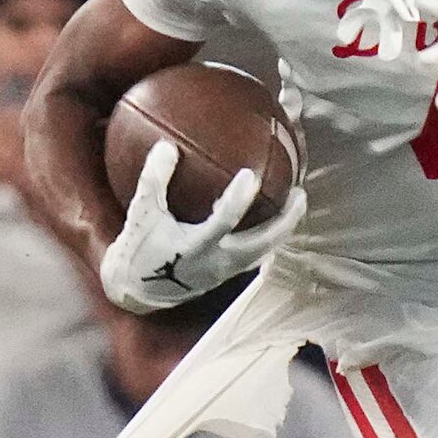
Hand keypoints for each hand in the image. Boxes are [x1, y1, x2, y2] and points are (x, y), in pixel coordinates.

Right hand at [97, 141, 304, 312]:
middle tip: (299, 193)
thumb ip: (153, 181)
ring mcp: (225, 272)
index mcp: (195, 247)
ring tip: (295, 204)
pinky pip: (256, 255)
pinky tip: (274, 221)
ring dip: (283, 229)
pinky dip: (269, 237)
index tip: (249, 175)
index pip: (223, 222)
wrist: (137, 290)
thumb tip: (167, 146)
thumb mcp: (141, 214)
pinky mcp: (227, 276)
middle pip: (262, 243)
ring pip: (265, 251)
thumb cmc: (139, 249)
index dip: (237, 199)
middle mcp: (216, 262)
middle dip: (285, 220)